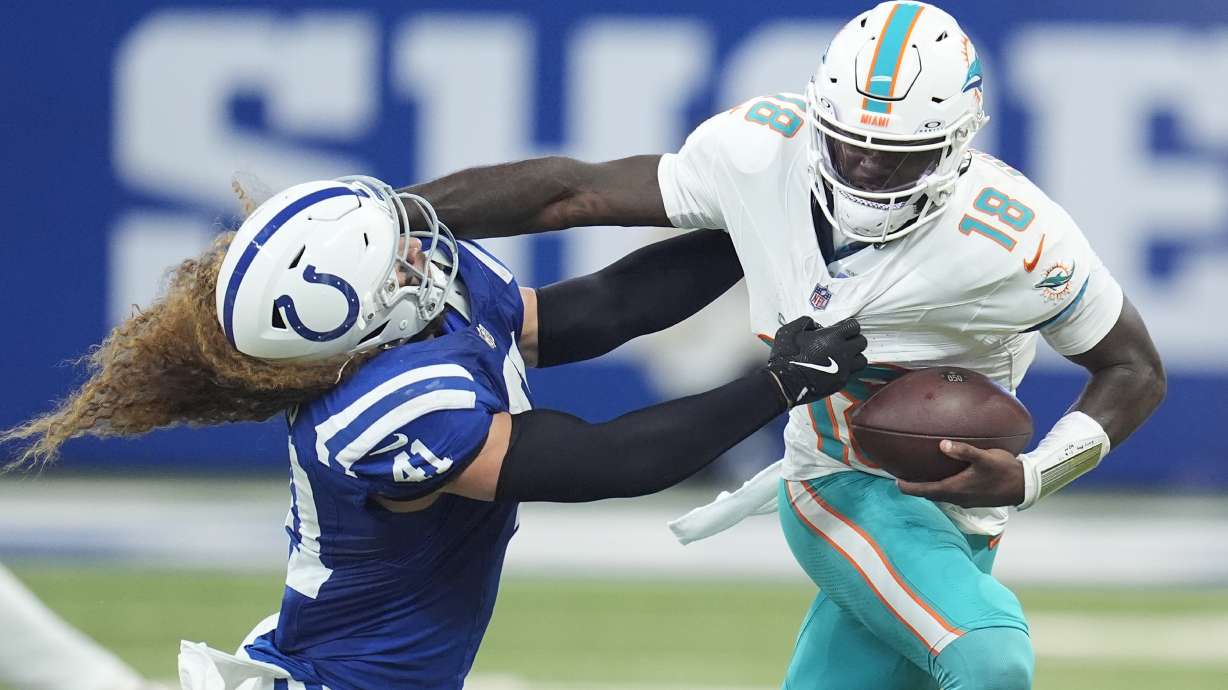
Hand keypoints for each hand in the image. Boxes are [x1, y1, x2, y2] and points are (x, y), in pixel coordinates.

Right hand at [766, 317, 866, 406]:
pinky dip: (846, 370)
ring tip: (844, 356)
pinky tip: (836, 368)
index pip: (853, 326)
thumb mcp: (791, 330)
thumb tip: (816, 325)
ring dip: (855, 356)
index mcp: (832, 337)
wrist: (786, 383)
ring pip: (862, 359)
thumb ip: (807, 323)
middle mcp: (843, 352)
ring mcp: (844, 368)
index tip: (841, 328)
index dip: (847, 326)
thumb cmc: (787, 357)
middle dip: (854, 340)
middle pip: (862, 342)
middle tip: (844, 341)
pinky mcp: (841, 382)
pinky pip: (851, 373)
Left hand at [896, 440, 1024, 507]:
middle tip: (903, 477)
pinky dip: (941, 488)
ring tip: (918, 476)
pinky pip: (950, 495)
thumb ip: (963, 451)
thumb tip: (942, 444)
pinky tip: (943, 477)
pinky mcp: (972, 499)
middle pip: (930, 495)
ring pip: (940, 496)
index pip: (925, 491)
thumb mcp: (984, 457)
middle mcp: (958, 498)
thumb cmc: (1005, 471)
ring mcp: (965, 500)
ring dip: (928, 488)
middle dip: (915, 488)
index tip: (896, 482)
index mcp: (956, 489)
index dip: (909, 488)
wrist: (1024, 486)